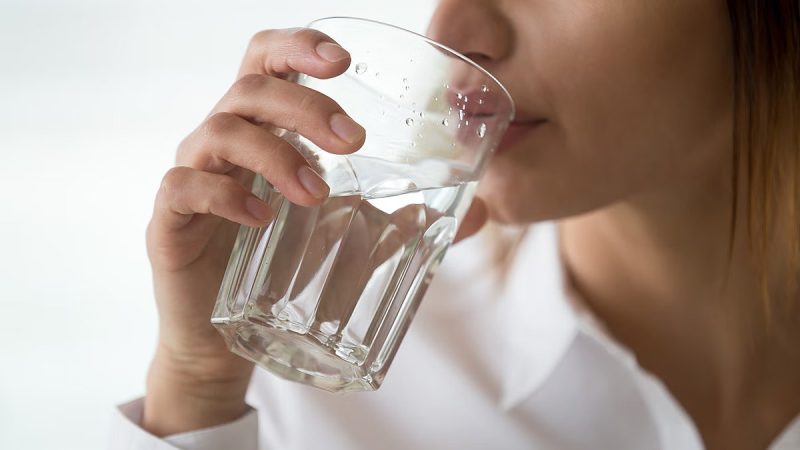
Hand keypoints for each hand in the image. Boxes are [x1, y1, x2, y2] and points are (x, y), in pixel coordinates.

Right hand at [142, 27, 487, 435]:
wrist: (223, 337)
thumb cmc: (282, 268)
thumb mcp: (348, 235)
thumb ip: (405, 218)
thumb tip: (479, 210)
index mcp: (263, 129)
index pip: (267, 61)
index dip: (298, 46)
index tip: (344, 63)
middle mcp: (223, 141)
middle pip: (251, 89)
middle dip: (306, 107)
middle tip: (354, 142)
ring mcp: (193, 176)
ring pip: (220, 131)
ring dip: (277, 156)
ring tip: (317, 194)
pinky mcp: (170, 221)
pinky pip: (184, 187)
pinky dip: (227, 195)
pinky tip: (263, 218)